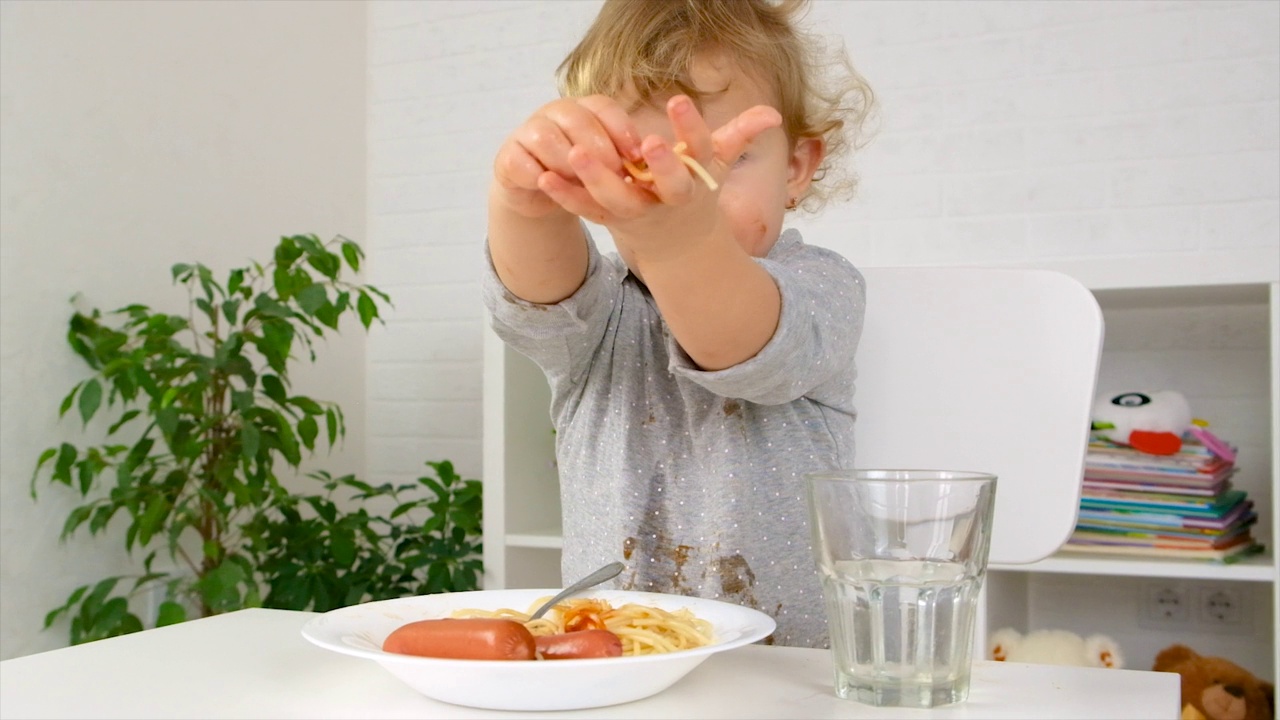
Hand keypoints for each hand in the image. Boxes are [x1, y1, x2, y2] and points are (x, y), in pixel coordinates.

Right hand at [492, 96, 641, 219]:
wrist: (537, 192)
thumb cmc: (578, 173)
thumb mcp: (604, 165)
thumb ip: (621, 157)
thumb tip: (646, 163)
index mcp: (583, 108)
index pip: (602, 107)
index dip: (621, 128)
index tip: (638, 154)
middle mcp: (554, 113)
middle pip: (576, 119)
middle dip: (598, 147)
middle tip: (614, 173)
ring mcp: (528, 131)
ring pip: (546, 137)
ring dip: (567, 162)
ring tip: (581, 182)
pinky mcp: (507, 157)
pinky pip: (521, 162)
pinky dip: (538, 176)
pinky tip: (550, 187)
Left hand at [539, 95, 781, 258]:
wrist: (678, 247)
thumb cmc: (696, 194)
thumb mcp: (717, 166)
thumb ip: (740, 137)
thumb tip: (772, 114)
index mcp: (695, 181)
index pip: (698, 152)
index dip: (690, 128)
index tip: (678, 100)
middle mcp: (667, 200)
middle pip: (664, 185)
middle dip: (658, 165)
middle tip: (645, 141)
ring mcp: (636, 213)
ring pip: (618, 199)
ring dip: (597, 177)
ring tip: (577, 151)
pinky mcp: (609, 220)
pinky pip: (586, 209)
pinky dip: (565, 195)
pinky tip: (544, 176)